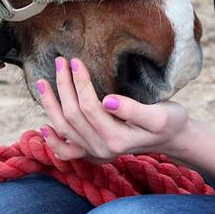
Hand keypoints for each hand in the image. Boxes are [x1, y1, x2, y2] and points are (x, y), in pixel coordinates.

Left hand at [36, 56, 188, 163]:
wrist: (172, 138)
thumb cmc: (168, 121)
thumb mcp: (159, 114)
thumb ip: (133, 109)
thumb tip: (107, 101)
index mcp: (117, 139)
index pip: (89, 107)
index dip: (79, 83)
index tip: (76, 61)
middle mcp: (102, 149)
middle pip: (72, 116)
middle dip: (63, 86)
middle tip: (60, 61)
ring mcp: (95, 153)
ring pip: (64, 129)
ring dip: (50, 105)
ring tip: (42, 83)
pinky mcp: (93, 153)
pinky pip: (67, 152)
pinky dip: (53, 141)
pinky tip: (43, 127)